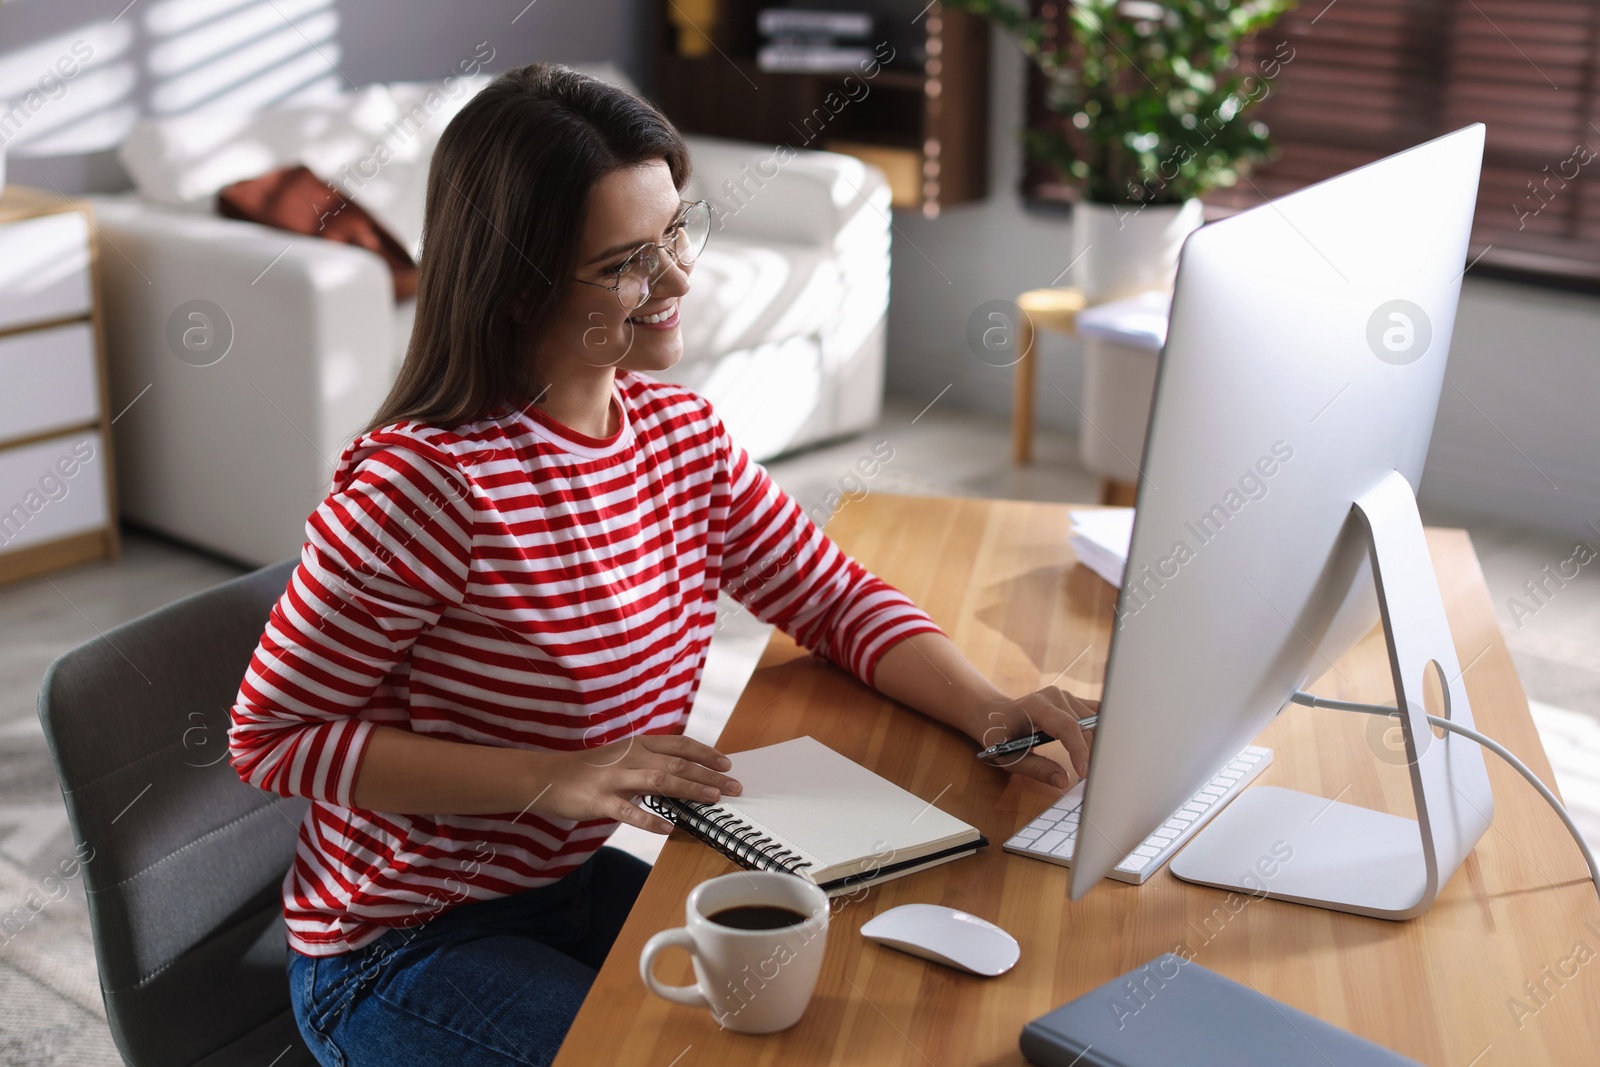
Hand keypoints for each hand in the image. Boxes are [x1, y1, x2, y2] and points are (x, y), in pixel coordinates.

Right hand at [528, 733, 742, 833]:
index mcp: (638, 744)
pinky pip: (629, 811)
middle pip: (677, 762)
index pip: (679, 744)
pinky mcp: (600, 800)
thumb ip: (651, 762)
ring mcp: (615, 778)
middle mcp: (630, 756)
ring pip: (659, 780)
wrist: (549, 777)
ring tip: (712, 800)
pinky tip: (668, 829)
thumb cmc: (592, 771)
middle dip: (708, 775)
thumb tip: (686, 773)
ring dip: (689, 789)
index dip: (706, 753)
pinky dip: (650, 820)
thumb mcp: (625, 758)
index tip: (728, 764)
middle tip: (733, 787)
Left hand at [970, 688, 1099, 789]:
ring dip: (1097, 744)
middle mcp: (1054, 696)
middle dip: (1091, 753)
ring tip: (1096, 767)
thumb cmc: (1000, 736)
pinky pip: (1095, 715)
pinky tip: (1102, 748)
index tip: (1084, 772)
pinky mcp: (1073, 701)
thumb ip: (1037, 769)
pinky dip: (1100, 732)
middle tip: (1092, 778)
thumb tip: (1063, 781)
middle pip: (1084, 726)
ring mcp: (1066, 696)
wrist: (995, 715)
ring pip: (1093, 722)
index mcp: (1036, 705)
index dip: (1079, 749)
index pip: (1066, 726)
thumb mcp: (1010, 757)